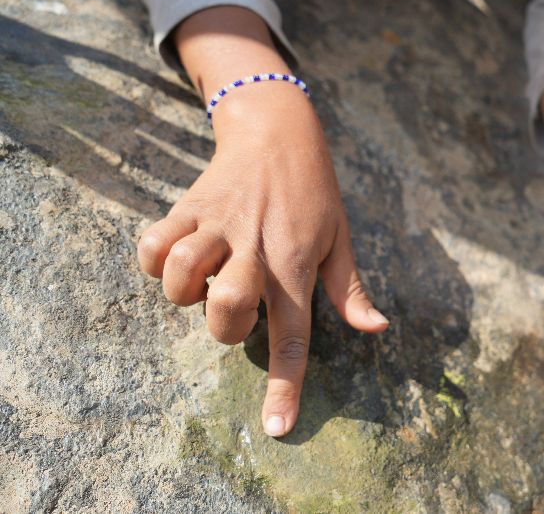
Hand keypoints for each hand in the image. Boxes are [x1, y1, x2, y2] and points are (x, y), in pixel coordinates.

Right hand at [137, 85, 387, 436]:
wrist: (278, 130)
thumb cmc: (315, 193)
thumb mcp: (342, 238)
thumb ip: (352, 290)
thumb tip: (377, 330)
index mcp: (295, 264)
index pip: (294, 335)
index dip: (285, 385)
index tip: (276, 428)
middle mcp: (254, 248)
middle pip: (227, 309)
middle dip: (226, 329)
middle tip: (240, 308)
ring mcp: (217, 225)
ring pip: (180, 276)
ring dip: (186, 293)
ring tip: (208, 278)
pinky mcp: (187, 206)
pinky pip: (152, 244)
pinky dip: (155, 261)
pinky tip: (178, 256)